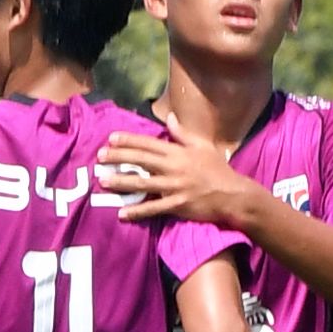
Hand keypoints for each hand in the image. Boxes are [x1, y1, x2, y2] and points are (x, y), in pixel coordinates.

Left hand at [99, 115, 265, 226]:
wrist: (233, 195)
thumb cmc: (218, 170)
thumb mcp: (203, 146)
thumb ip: (183, 133)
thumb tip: (169, 118)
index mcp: (178, 152)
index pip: (149, 144)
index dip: (129, 140)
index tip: (111, 138)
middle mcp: (174, 168)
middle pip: (141, 161)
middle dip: (118, 158)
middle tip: (99, 158)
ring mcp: (174, 188)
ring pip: (143, 184)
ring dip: (121, 183)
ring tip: (103, 181)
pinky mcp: (177, 206)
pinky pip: (153, 209)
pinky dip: (137, 212)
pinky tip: (122, 213)